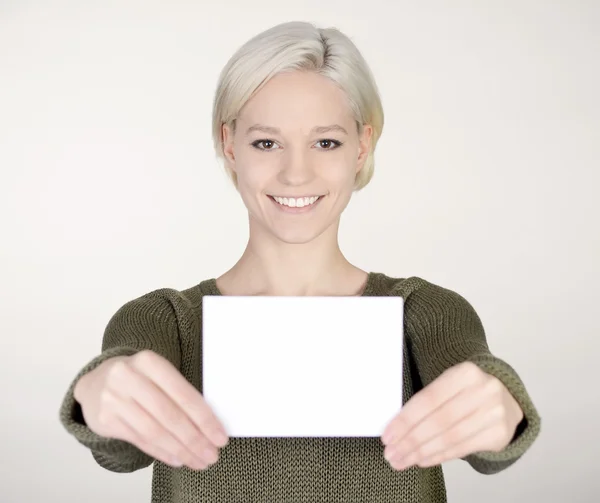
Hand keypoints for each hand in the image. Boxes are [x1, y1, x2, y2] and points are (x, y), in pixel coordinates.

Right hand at [74, 350, 228, 470]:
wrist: (95, 383)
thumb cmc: (139, 379)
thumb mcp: (157, 374)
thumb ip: (179, 393)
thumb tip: (210, 425)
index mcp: (149, 361)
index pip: (183, 394)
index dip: (204, 418)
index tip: (220, 437)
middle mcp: (129, 377)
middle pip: (169, 415)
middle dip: (194, 439)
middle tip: (212, 455)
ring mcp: (113, 399)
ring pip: (154, 431)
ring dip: (180, 450)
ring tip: (198, 461)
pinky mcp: (104, 420)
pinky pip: (140, 440)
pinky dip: (162, 452)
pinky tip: (177, 458)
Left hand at [381, 361, 522, 470]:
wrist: (506, 400)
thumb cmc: (466, 393)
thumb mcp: (449, 385)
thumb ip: (427, 402)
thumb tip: (395, 428)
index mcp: (465, 372)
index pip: (429, 399)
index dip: (406, 419)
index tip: (387, 435)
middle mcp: (484, 391)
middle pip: (439, 421)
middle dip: (410, 440)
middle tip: (391, 453)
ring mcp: (494, 413)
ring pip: (449, 438)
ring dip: (421, 452)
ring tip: (402, 460)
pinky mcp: (499, 434)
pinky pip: (462, 449)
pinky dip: (438, 456)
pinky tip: (422, 460)